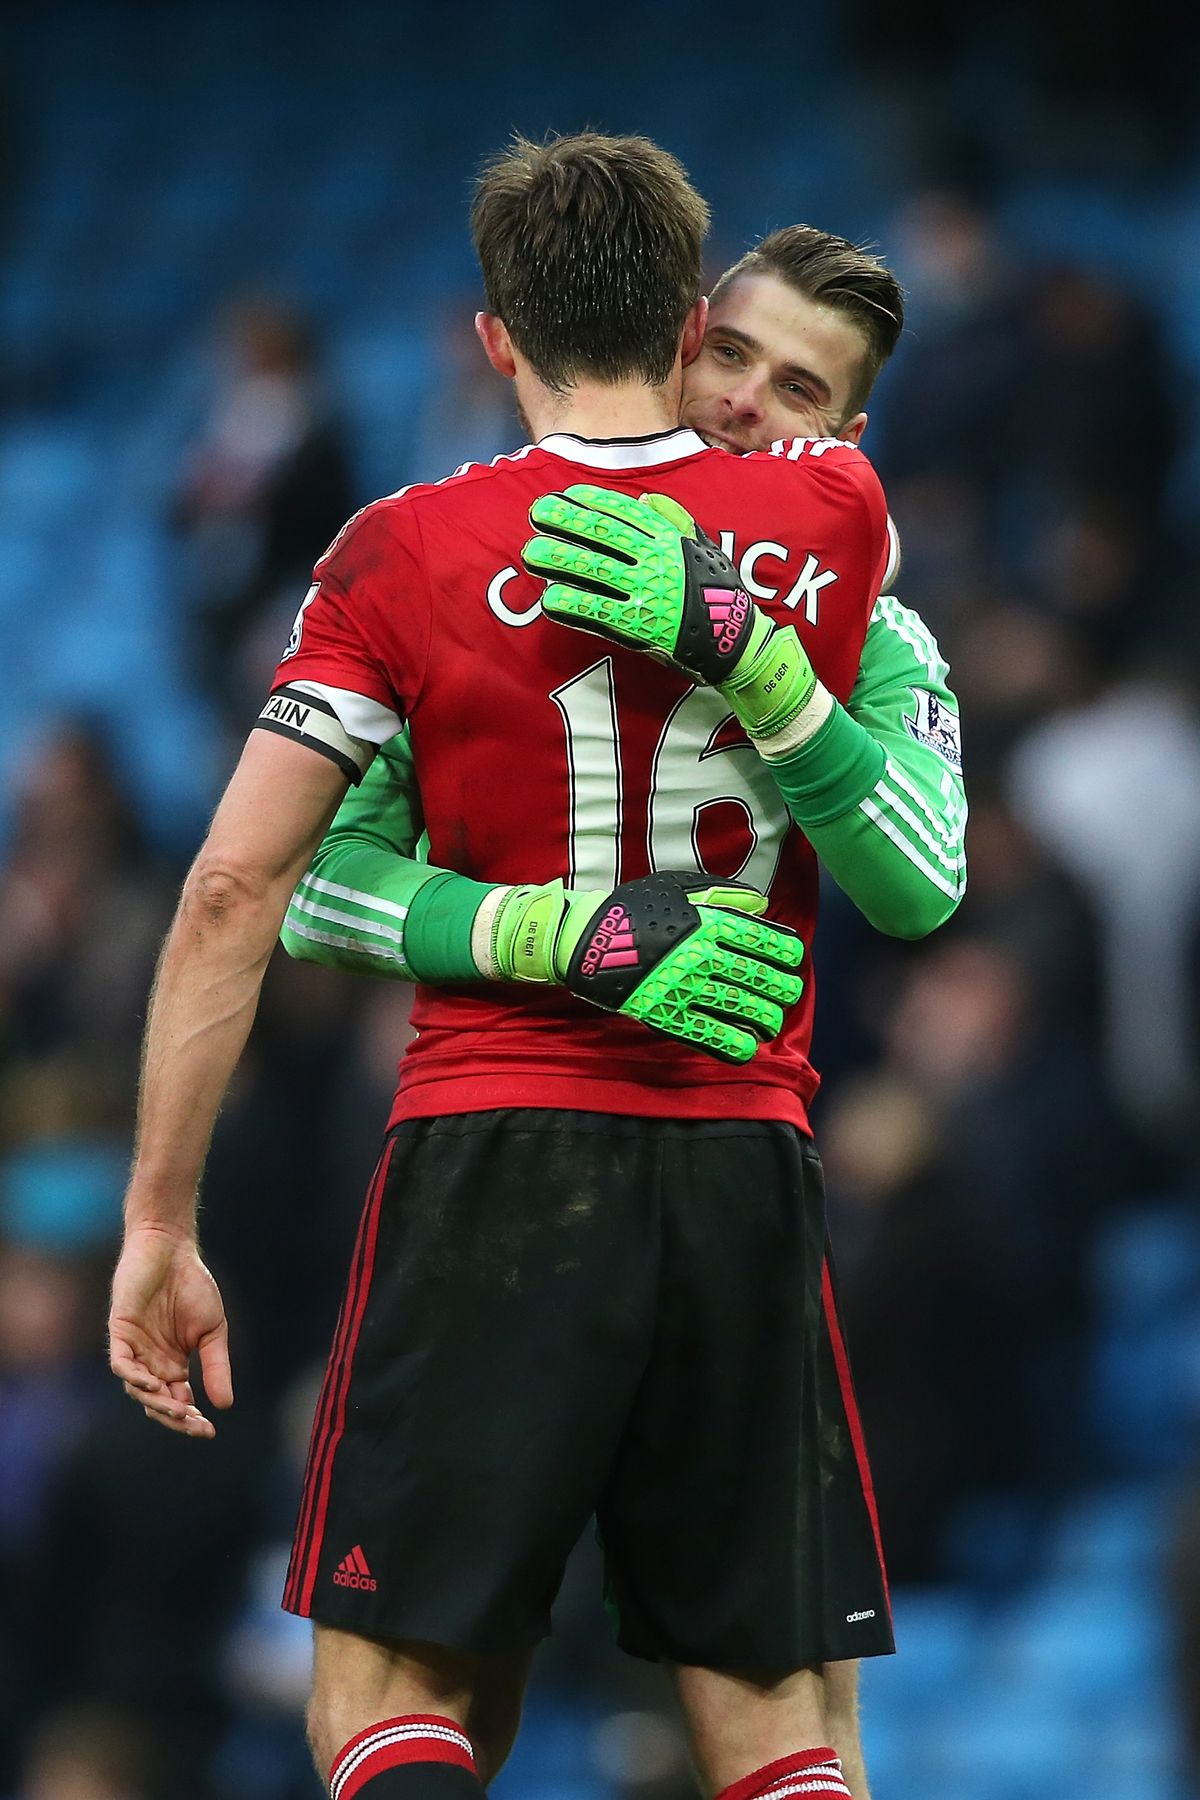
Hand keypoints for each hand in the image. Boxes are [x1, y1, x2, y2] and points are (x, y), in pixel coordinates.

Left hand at [108, 1224, 232, 1438]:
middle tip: (196, 1426)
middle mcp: (151, 1362)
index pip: (178, 1401)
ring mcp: (134, 1349)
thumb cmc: (192, 1285)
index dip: (191, 1419)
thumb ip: (216, 1365)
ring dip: (158, 1403)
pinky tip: (155, 1383)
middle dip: (175, 1418)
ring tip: (180, 1410)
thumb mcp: (213, 1330)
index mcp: (173, 1364)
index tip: (210, 1430)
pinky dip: (135, 1378)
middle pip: (157, 1402)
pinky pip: (122, 1365)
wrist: (172, 1249)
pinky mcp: (120, 1333)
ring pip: (139, 1389)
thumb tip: (225, 1405)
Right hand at [491, 870, 803, 1063]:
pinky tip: (746, 1047)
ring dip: (765, 1017)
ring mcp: (684, 987)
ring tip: (771, 1020)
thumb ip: (722, 891)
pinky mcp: (666, 1013)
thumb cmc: (632, 907)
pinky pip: (706, 1034)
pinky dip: (731, 1044)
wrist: (585, 939)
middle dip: (782, 987)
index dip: (785, 951)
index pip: (762, 939)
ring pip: (740, 1008)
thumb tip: (762, 901)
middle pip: (758, 976)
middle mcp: (702, 955)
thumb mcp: (677, 886)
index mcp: (707, 921)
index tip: (794, 957)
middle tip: (789, 991)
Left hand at [523, 485, 817, 739]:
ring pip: (592, 569)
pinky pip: (597, 610)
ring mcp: (645, 591)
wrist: (734, 640)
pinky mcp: (638, 624)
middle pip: (600, 533)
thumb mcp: (704, 547)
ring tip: (531, 554)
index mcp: (668, 538)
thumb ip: (676, 521)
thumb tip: (647, 501)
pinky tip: (549, 599)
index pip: (622, 512)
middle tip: (536, 514)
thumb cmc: (718, 592)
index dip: (589, 501)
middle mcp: (654, 559)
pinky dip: (571, 604)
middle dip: (565, 521)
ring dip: (558, 559)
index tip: (565, 494)